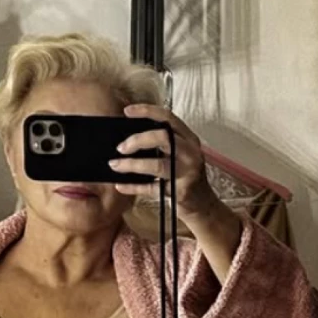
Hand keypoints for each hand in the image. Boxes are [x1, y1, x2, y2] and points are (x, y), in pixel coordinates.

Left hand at [108, 104, 217, 221]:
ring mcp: (187, 173)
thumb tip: (127, 139)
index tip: (127, 111)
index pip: (168, 118)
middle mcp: (191, 153)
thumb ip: (162, 145)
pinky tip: (120, 185)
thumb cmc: (184, 176)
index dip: (147, 111)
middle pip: (163, 137)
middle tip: (120, 147)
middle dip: (137, 140)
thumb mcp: (180, 155)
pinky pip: (151, 188)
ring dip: (131, 164)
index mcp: (189, 139)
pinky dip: (133, 187)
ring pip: (156, 165)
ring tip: (114, 165)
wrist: (203, 205)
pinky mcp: (180, 192)